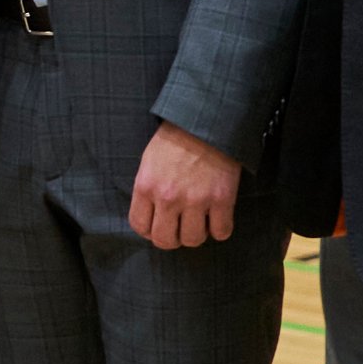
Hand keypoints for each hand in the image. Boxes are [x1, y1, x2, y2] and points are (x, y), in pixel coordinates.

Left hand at [128, 120, 241, 248]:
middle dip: (172, 239)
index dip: (149, 231)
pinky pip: (221, 232)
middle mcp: (168, 198)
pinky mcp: (222, 200)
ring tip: (199, 222)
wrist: (206, 123)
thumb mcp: (149, 162)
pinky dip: (220, 229)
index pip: (140, 226)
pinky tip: (217, 218)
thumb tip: (152, 215)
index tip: (158, 226)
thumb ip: (148, 190)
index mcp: (146, 187)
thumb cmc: (175, 140)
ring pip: (193, 240)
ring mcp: (196, 200)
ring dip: (196, 235)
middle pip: (165, 240)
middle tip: (179, 229)